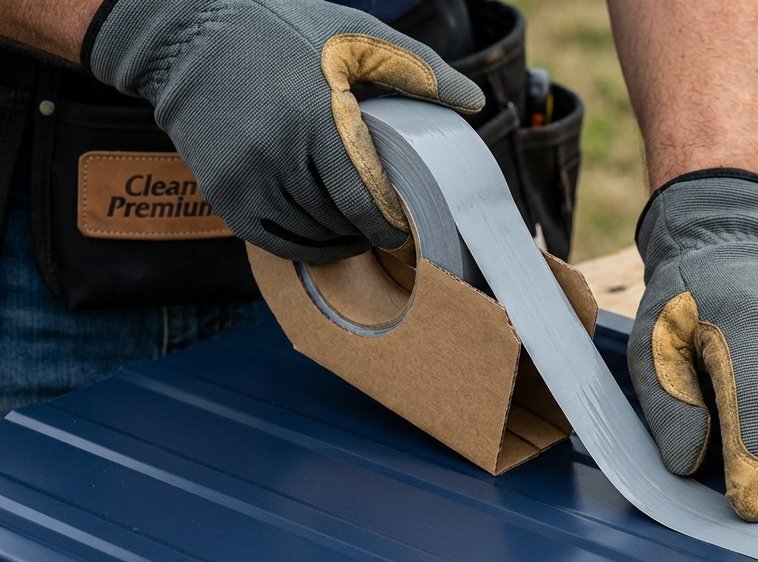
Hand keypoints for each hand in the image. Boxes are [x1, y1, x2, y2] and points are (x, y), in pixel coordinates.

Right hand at [86, 0, 483, 262]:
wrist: (192, 32)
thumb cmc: (287, 32)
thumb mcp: (357, 39)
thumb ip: (420, 71)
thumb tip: (476, 101)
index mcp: (317, 117)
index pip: (363, 200)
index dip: (389, 225)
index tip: (408, 229)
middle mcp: (276, 152)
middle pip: (336, 222)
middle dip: (367, 233)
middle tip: (391, 235)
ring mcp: (244, 175)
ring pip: (305, 236)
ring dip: (338, 241)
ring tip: (359, 232)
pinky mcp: (222, 191)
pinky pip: (271, 240)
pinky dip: (303, 245)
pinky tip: (323, 234)